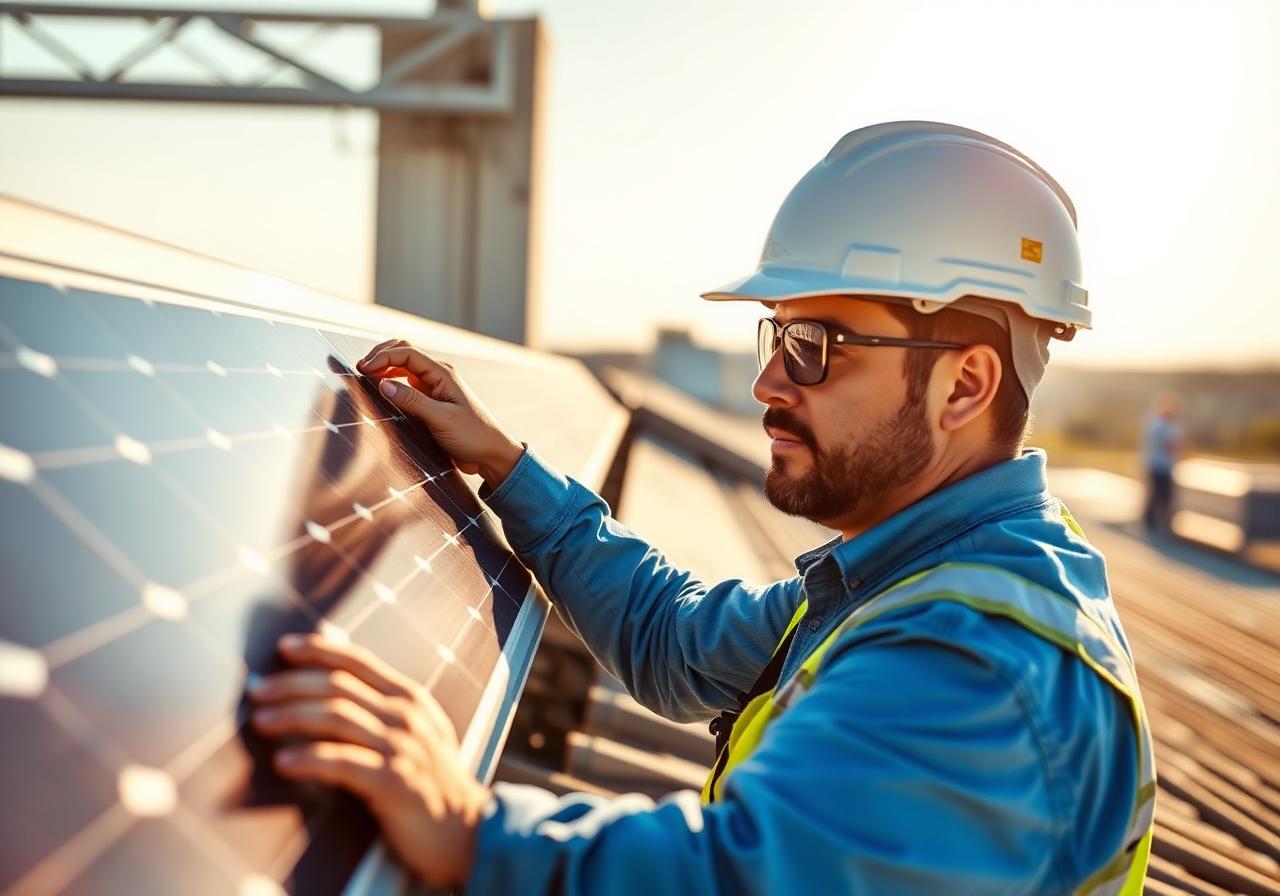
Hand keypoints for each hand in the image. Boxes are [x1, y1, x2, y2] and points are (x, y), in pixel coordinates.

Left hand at [249, 634, 489, 888]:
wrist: (466, 828)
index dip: (320, 650)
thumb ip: (383, 704)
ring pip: (336, 718)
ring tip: (261, 721)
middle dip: (292, 684)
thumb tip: (334, 677)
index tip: (284, 647)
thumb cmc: (433, 779)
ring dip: (292, 716)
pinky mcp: (394, 783)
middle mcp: (406, 716)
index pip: (358, 661)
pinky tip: (284, 761)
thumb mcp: (417, 729)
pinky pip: (343, 763)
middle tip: (258, 691)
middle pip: (339, 686)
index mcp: (410, 697)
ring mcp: (402, 748)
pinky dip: (309, 759)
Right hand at [357, 339, 523, 488]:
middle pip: (405, 352)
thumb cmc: (473, 436)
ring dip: (385, 367)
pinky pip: (408, 385)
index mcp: (443, 374)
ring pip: (405, 367)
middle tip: (360, 368)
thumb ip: (413, 401)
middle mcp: (438, 376)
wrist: (492, 455)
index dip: (383, 356)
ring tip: (365, 377)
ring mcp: (435, 388)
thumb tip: (383, 384)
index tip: (364, 369)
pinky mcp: (432, 402)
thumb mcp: (442, 419)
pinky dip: (392, 382)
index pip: (407, 352)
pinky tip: (381, 391)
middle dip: (381, 355)